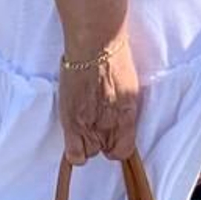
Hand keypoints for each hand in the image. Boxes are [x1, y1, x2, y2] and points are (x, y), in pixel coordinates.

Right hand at [59, 35, 140, 164]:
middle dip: (101, 140)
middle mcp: (111, 124)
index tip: (112, 139)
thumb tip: (117, 117)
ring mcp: (90, 125)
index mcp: (127, 115)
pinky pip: (74, 154)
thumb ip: (124, 109)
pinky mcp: (72, 122)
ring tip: (83, 123)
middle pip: (104, 150)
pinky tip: (74, 135)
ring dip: (86, 142)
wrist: (94, 45)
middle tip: (95, 123)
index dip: (117, 147)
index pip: (124, 150)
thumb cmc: (113, 57)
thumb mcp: (129, 87)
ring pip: (88, 152)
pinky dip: (74, 150)